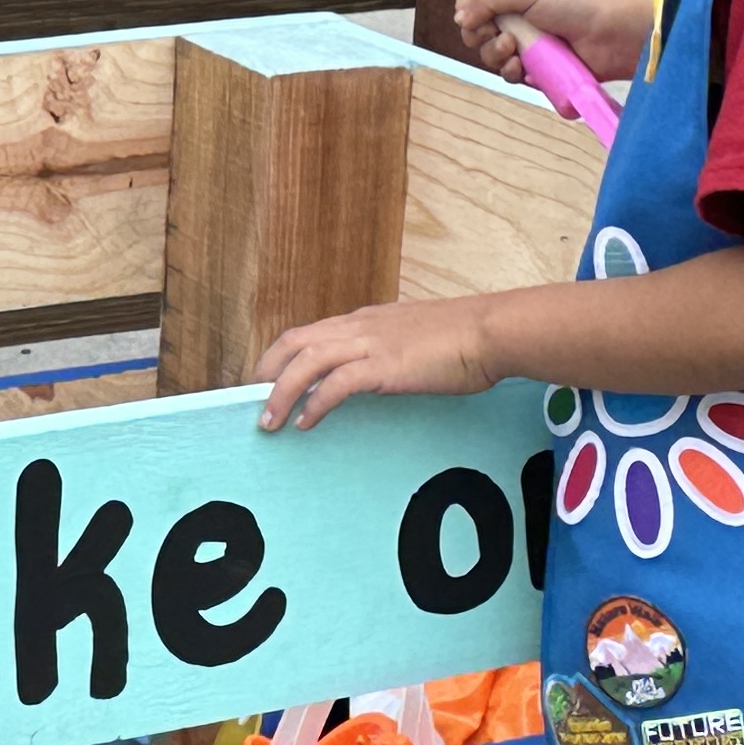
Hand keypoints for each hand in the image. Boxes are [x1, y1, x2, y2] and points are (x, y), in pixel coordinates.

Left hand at [252, 297, 501, 431]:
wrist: (491, 332)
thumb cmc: (462, 340)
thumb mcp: (414, 340)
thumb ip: (388, 352)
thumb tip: (376, 373)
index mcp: (364, 320)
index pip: (308, 333)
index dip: (280, 358)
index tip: (266, 383)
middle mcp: (359, 326)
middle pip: (294, 342)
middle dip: (266, 373)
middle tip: (252, 405)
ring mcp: (370, 343)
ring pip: (306, 362)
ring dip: (281, 393)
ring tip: (269, 423)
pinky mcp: (384, 365)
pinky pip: (337, 384)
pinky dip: (316, 403)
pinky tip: (307, 424)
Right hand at [453, 0, 653, 87]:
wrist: (615, 35)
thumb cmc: (578, 2)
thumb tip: (460, 15)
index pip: (479, 1)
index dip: (471, 12)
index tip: (474, 19)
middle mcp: (521, 16)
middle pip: (481, 32)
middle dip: (484, 38)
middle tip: (503, 37)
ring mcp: (531, 44)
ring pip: (494, 56)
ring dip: (497, 57)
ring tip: (516, 52)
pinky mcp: (541, 70)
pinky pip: (514, 76)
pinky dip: (514, 74)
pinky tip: (524, 69)